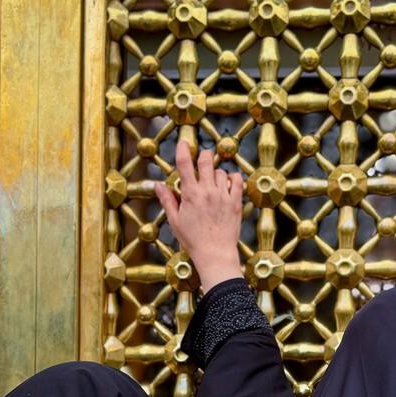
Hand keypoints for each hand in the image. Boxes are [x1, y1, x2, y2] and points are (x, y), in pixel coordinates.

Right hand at [155, 141, 244, 292]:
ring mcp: (223, 195)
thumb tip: (158, 185)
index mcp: (190, 194)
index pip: (184, 164)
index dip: (183, 149)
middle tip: (202, 159)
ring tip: (212, 182)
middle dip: (203, 156)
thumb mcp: (175, 221)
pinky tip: (228, 184)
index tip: (183, 142)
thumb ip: (167, 200)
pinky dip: (233, 178)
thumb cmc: (193, 240)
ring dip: (216, 172)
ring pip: (220, 171)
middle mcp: (207, 191)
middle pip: (206, 160)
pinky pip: (237, 180)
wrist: (215, 254)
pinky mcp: (236, 202)